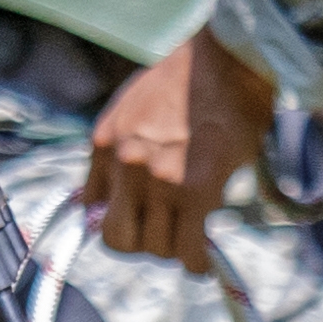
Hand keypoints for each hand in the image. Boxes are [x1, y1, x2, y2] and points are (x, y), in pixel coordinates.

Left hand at [84, 34, 272, 274]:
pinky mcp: (196, 191)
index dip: (119, 219)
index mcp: (105, 144)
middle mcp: (125, 164)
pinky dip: (196, 262)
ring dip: (174, 249)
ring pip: (155, 247)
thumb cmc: (191, 80)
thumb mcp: (133, 108)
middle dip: (141, 243)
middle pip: (116, 239)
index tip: (140, 221)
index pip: (92, 208)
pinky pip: (188, 249)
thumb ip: (120, 150)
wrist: (231, 59)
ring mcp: (158, 180)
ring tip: (192, 237)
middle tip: (166, 234)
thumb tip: (107, 194)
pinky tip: (204, 260)